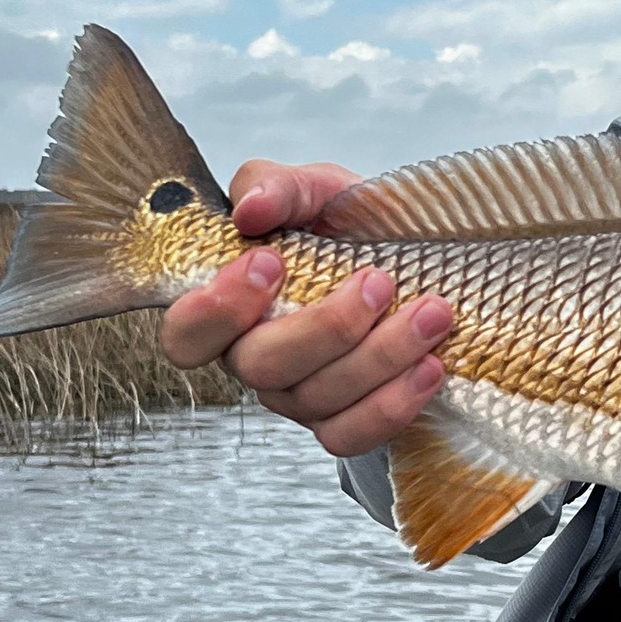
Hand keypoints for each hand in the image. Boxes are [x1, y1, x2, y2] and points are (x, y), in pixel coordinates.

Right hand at [159, 159, 454, 455]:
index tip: (270, 263)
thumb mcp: (313, 189)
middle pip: (263, 366)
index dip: (217, 310)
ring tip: (432, 313)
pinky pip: (353, 435)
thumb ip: (274, 187)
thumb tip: (250, 210)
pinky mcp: (342, 422)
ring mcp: (297, 397)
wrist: (415, 256)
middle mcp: (254, 358)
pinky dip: (394, 405)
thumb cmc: (347, 225)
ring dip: (382, 356)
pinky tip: (430, 367)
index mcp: (229, 305)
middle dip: (328, 326)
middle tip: (378, 282)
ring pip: (319, 398)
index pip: (188, 333)